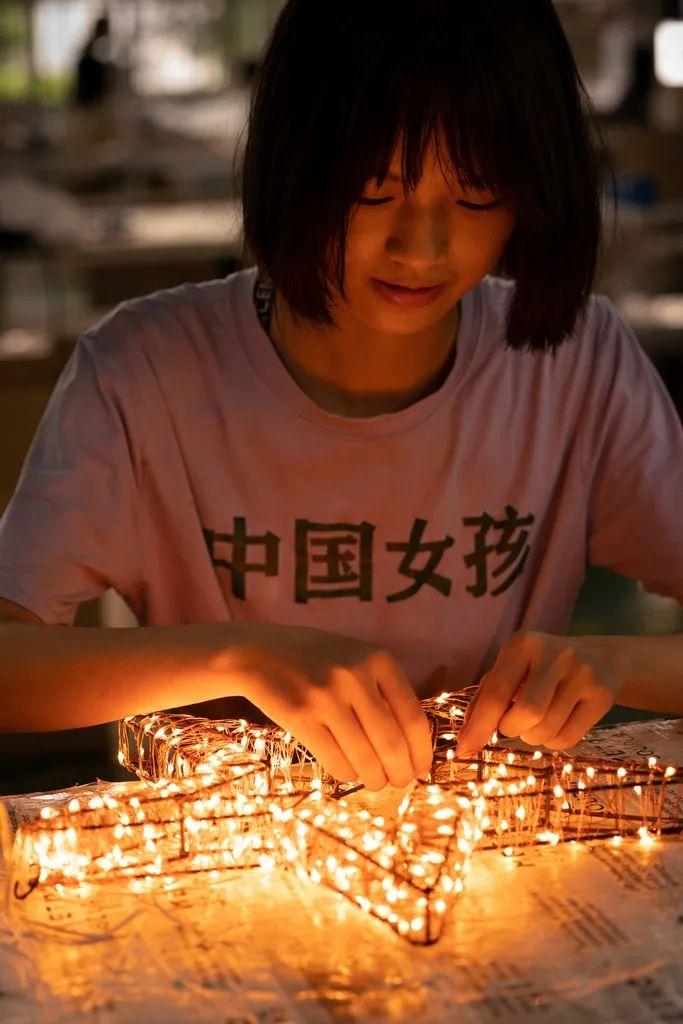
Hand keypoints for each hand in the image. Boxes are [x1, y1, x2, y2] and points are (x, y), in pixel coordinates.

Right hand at [223, 622, 432, 789]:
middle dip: (401, 772)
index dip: (421, 751)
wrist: (259, 652)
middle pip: (392, 744)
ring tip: (376, 781)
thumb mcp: (357, 659)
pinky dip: (348, 774)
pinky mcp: (300, 718)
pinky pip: (336, 762)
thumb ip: (384, 690)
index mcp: (378, 659)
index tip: (421, 768)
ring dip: (376, 779)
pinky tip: (349, 770)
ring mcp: (326, 697)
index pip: (413, 718)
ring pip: (366, 759)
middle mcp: (355, 676)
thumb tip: (413, 744)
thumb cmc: (317, 660)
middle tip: (400, 781)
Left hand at [455, 631, 623, 754]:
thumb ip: (485, 697)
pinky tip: (557, 723)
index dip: (478, 726)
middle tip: (512, 723)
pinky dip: (553, 742)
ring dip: (532, 737)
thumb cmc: (540, 667)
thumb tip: (465, 737)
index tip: (464, 750)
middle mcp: (554, 655)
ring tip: (536, 720)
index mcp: (522, 644)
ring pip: (546, 731)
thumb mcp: (511, 669)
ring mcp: (582, 674)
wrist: (602, 658)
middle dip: (511, 729)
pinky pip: (568, 740)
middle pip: (525, 714)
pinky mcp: (603, 696)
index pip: (496, 693)